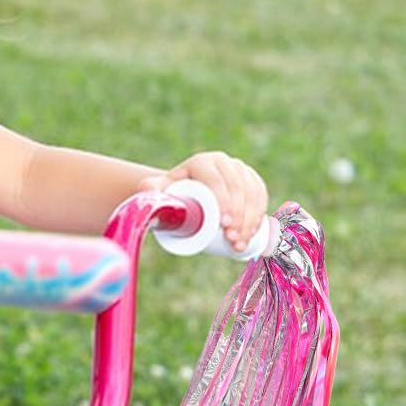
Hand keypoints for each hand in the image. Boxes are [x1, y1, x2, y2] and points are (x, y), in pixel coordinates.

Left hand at [139, 151, 266, 249]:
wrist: (183, 193)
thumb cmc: (170, 195)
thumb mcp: (159, 192)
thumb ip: (149, 190)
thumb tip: (145, 190)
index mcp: (202, 162)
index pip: (218, 180)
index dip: (224, 202)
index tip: (223, 226)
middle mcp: (223, 162)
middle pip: (238, 188)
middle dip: (239, 216)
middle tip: (232, 240)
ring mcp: (239, 170)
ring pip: (252, 192)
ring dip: (251, 219)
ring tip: (240, 243)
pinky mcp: (251, 180)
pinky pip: (261, 194)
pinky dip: (259, 215)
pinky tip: (254, 233)